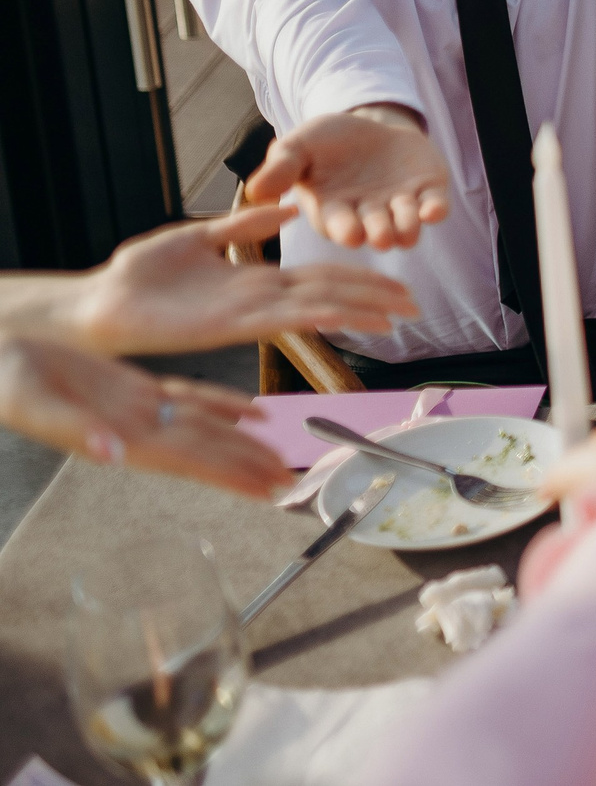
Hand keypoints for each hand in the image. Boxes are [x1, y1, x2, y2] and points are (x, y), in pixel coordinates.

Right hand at [0, 337, 289, 499]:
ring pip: (204, 426)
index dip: (231, 476)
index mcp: (117, 438)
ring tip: (280, 458)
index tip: (268, 491)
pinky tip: (252, 410)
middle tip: (291, 482)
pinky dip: (223, 404)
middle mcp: (135, 428)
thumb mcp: (31, 403)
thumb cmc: (3, 381)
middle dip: (248, 467)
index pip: (189, 461)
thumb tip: (111, 452)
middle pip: (206, 449)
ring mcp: (137, 408)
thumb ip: (73, 429)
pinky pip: (188, 396)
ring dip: (243, 442)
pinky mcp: (133, 387)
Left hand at [68, 206, 416, 354]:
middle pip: (329, 294)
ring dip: (358, 311)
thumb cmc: (137, 274)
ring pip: (316, 309)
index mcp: (253, 279)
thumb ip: (242, 224)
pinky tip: (346, 316)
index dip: (358, 279)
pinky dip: (319, 318)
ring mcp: (246, 313)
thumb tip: (285, 207)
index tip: (393, 282)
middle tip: (413, 304)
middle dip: (372, 298)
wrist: (96, 302)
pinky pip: (282, 320)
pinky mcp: (227, 325)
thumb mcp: (197, 236)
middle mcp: (259, 299)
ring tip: (396, 315)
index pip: (319, 277)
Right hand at [244, 108, 450, 250]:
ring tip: (406, 230)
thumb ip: (282, 167)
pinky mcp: (427, 191)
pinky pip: (434, 205)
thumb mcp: (300, 146)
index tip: (350, 233)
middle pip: (373, 229)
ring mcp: (399, 205)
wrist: (370, 124)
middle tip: (379, 236)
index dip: (344, 228)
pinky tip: (435, 211)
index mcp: (333, 210)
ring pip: (405, 224)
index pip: (337, 224)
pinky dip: (435, 209)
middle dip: (377, 233)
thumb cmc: (328, 141)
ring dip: (406, 227)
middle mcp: (367, 215)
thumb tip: (255, 191)